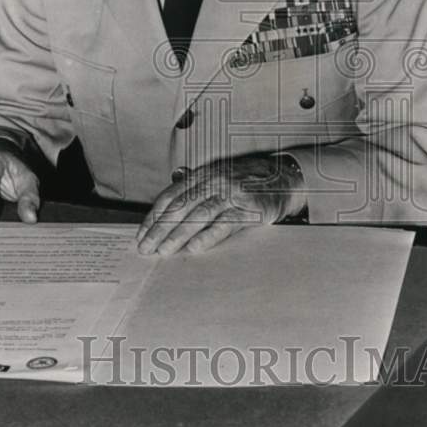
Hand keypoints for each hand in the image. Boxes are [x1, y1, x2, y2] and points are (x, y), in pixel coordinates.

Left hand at [136, 153, 305, 255]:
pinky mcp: (247, 209)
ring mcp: (230, 195)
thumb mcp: (218, 179)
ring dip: (177, 235)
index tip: (142, 234)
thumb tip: (168, 215)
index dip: (153, 216)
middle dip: (159, 229)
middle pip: (179, 207)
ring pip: (197, 216)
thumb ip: (196, 192)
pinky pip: (223, 224)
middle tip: (145, 248)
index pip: (170, 196)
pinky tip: (195, 248)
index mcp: (202, 176)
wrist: (284, 177)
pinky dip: (207, 236)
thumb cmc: (248, 181)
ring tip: (164, 250)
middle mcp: (213, 182)